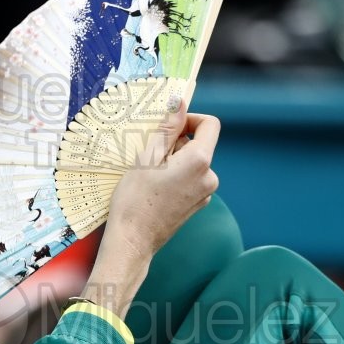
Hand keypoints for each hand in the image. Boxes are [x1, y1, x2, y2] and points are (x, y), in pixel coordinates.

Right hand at [105, 98, 219, 259]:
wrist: (133, 240)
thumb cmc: (135, 198)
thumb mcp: (147, 157)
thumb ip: (168, 128)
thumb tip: (180, 103)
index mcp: (200, 162)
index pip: (210, 125)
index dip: (189, 119)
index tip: (169, 125)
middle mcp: (209, 177)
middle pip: (198, 144)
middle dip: (174, 144)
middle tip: (147, 155)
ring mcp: (205, 193)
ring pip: (192, 162)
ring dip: (172, 160)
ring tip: (148, 174)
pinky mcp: (197, 204)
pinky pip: (189, 179)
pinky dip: (174, 176)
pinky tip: (154, 188)